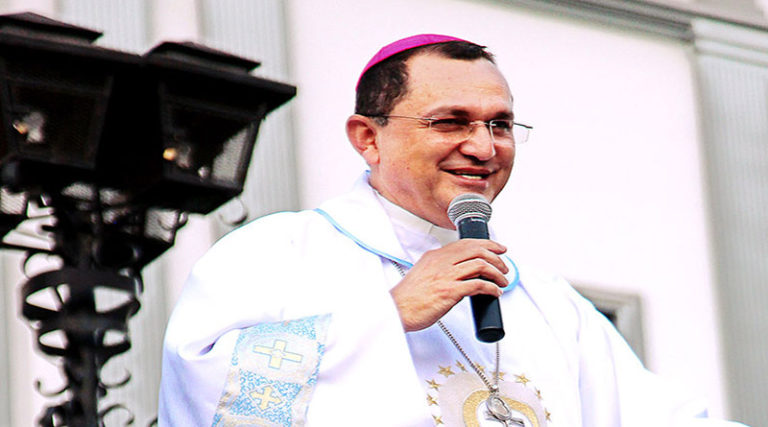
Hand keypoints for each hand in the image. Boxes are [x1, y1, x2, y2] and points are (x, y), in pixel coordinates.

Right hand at [390, 239, 508, 331]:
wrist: (396, 311)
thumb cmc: (408, 298)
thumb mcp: (422, 274)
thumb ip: (439, 270)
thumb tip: (460, 274)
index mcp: (434, 256)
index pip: (465, 243)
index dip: (486, 244)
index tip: (497, 249)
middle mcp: (441, 262)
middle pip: (476, 249)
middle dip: (496, 256)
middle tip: (504, 265)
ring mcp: (445, 276)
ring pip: (480, 264)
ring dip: (497, 272)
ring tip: (502, 280)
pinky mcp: (449, 292)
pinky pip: (478, 284)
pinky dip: (491, 287)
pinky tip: (495, 292)